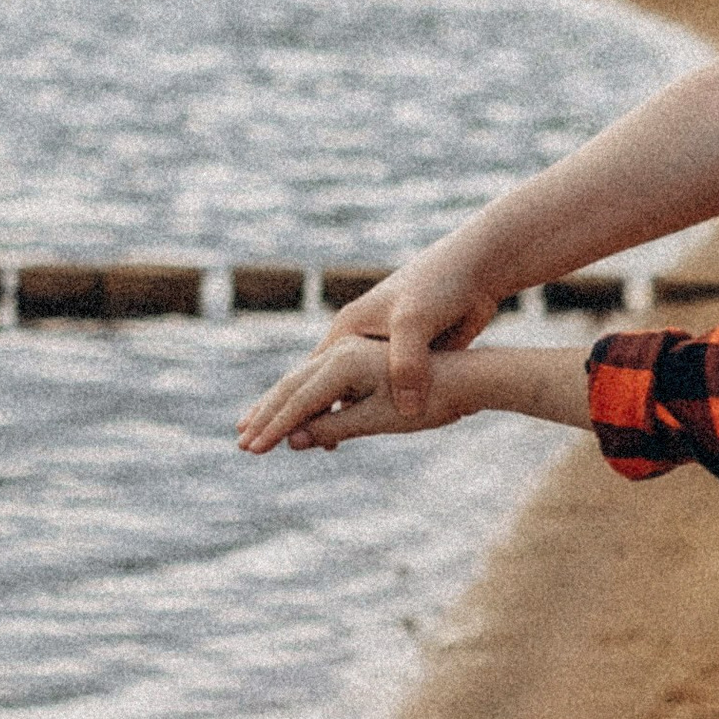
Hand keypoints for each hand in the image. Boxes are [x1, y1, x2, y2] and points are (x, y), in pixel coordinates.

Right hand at [235, 244, 503, 453]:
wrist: (474, 272)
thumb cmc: (441, 291)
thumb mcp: (417, 326)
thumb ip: (404, 367)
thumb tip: (404, 409)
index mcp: (346, 335)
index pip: (300, 386)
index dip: (277, 419)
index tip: (253, 446)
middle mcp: (349, 343)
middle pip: (300, 385)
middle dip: (273, 415)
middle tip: (244, 444)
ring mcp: (368, 352)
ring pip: (323, 392)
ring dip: (300, 418)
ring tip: (277, 441)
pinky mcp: (390, 360)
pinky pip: (350, 394)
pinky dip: (332, 414)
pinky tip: (329, 435)